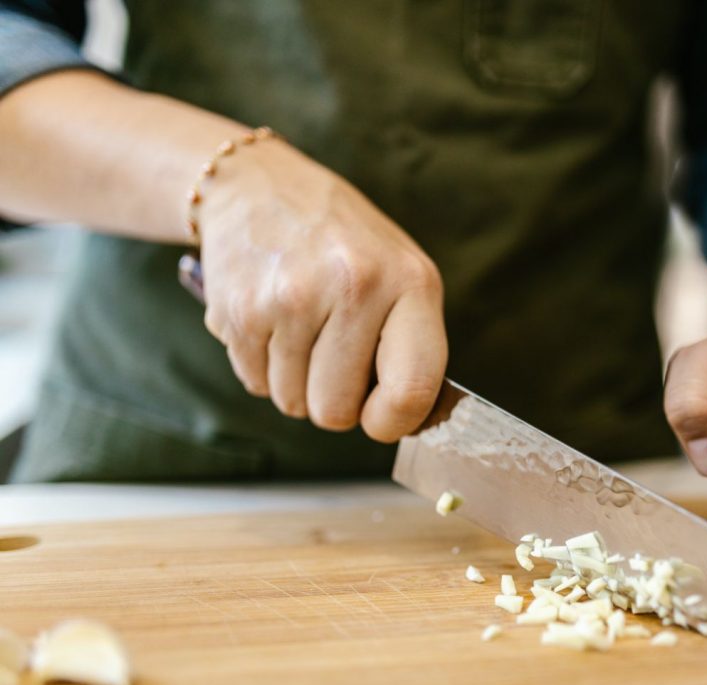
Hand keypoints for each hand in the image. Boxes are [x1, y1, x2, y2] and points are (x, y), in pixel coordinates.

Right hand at [198, 139, 446, 439]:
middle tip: (332, 355)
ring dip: (295, 380)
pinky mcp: (240, 309)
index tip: (380, 416)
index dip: (393, 422)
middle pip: (336, 411)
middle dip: (333, 399)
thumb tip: (403, 421)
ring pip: (291, 402)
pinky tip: (271, 319)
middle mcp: (354, 287)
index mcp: (411, 282)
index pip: (411, 390)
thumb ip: (411, 345)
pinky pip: (254, 382)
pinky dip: (262, 364)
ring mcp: (292, 298)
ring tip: (301, 326)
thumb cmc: (344, 243)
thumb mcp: (400, 273)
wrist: (257, 186)